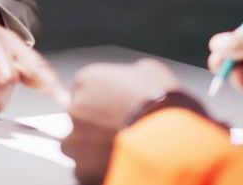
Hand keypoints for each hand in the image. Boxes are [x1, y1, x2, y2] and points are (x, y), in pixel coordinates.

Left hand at [62, 59, 181, 184]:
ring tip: (117, 151)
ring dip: (91, 148)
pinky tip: (118, 164)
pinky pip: (85, 170)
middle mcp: (75, 108)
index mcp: (87, 80)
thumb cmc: (160, 102)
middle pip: (79, 117)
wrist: (167, 138)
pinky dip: (97, 170)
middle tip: (119, 130)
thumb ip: (131, 75)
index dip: (102, 101)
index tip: (115, 109)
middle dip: (95, 125)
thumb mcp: (150, 72)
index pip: (83, 90)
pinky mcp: (82, 169)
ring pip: (77, 146)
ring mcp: (75, 140)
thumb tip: (134, 80)